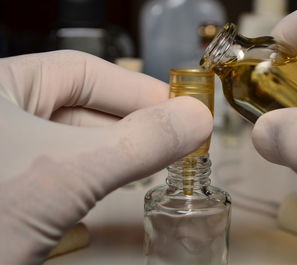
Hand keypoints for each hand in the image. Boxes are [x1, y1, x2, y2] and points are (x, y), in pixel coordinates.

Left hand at [0, 50, 212, 263]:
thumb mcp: (67, 173)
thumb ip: (137, 142)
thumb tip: (196, 119)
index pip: (81, 72)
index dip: (134, 87)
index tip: (179, 105)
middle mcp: (3, 116)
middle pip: (84, 106)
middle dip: (134, 122)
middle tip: (178, 135)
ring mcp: (11, 154)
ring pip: (80, 140)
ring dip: (123, 149)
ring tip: (160, 155)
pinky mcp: (19, 190)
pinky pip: (72, 170)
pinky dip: (103, 173)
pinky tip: (124, 179)